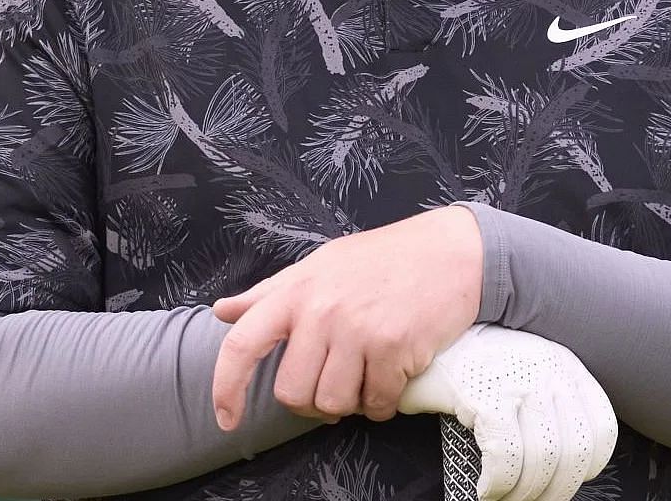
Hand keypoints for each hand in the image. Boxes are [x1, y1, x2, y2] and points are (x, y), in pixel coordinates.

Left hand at [210, 206, 481, 429]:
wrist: (449, 251)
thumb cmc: (379, 260)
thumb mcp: (317, 266)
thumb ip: (267, 294)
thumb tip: (221, 312)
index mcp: (293, 292)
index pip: (242, 344)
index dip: (226, 387)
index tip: (226, 418)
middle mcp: (319, 312)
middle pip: (292, 392)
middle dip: (309, 402)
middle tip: (331, 385)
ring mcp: (356, 331)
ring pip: (332, 405)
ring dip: (348, 404)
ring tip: (362, 379)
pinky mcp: (393, 349)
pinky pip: (375, 405)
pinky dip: (380, 406)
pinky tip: (388, 383)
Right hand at [398, 324, 617, 500]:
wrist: (416, 327)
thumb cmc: (466, 357)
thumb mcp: (519, 367)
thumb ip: (545, 401)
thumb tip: (561, 457)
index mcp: (563, 365)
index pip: (600, 430)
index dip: (586, 467)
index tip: (563, 479)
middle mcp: (548, 372)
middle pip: (575, 453)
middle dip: (554, 489)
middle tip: (530, 498)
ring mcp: (519, 384)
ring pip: (544, 462)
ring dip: (524, 492)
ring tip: (505, 496)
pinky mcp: (486, 398)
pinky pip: (506, 459)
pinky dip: (498, 484)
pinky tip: (486, 488)